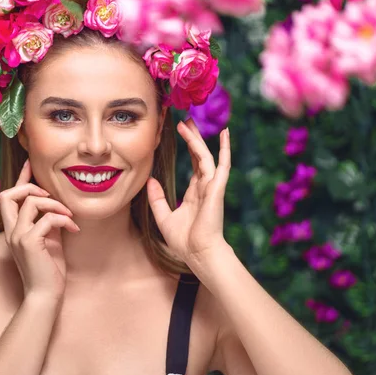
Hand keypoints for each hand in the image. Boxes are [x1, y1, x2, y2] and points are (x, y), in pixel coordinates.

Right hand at [0, 159, 79, 301]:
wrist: (46, 295)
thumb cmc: (49, 270)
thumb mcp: (49, 239)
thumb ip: (47, 221)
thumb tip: (56, 204)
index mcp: (14, 229)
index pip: (10, 197)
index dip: (21, 177)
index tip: (30, 162)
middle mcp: (11, 231)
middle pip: (8, 194)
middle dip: (31, 186)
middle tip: (52, 194)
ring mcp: (18, 237)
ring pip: (31, 202)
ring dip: (55, 204)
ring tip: (70, 214)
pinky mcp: (29, 243)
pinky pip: (47, 218)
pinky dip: (63, 219)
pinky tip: (73, 228)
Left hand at [147, 118, 231, 265]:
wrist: (198, 254)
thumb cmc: (185, 242)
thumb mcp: (164, 217)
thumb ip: (157, 199)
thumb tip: (150, 180)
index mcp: (195, 193)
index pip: (194, 165)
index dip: (189, 149)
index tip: (182, 133)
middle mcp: (205, 187)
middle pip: (200, 156)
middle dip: (194, 138)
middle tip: (187, 120)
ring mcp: (212, 186)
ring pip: (205, 156)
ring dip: (197, 139)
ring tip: (188, 122)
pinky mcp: (216, 188)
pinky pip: (221, 164)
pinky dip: (225, 149)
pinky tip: (225, 133)